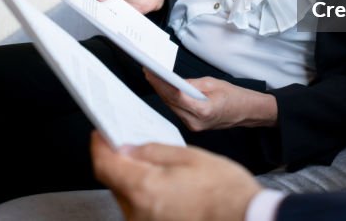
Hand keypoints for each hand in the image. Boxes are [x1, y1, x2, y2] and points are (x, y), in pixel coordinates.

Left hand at [91, 131, 261, 220]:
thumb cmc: (224, 191)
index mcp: (144, 189)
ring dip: (134, 181)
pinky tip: (162, 187)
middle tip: (131, 144)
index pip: (104, 165)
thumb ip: (153, 151)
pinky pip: (140, 211)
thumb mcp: (189, 157)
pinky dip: (145, 196)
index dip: (99, 146)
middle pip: (114, 183)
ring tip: (154, 167)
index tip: (100, 134)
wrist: (246, 219)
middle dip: (119, 162)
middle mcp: (139, 214)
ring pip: (127, 198)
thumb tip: (128, 148)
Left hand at [145, 71, 277, 130]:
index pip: (175, 95)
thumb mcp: (212, 83)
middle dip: (158, 86)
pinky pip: (177, 110)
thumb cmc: (234, 96)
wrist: (247, 112)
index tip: (150, 72)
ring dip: (162, 92)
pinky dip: (170, 99)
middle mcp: (196, 122)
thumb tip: (172, 81)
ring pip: (171, 107)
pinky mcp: (193, 126)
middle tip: (148, 71)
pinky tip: (165, 89)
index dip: (160, 83)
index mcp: (203, 110)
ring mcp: (194, 126)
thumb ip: (190, 84)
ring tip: (153, 77)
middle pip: (170, 102)